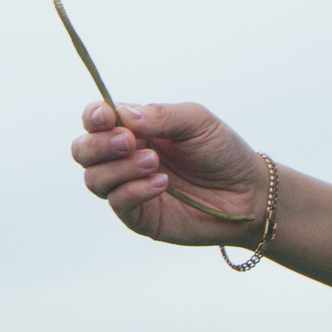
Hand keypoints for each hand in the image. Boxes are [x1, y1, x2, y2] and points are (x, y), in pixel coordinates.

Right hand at [70, 100, 265, 245]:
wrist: (248, 192)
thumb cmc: (222, 151)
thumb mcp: (196, 121)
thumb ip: (159, 115)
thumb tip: (123, 116)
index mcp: (135, 129)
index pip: (96, 120)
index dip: (93, 117)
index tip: (106, 117)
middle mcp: (124, 158)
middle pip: (82, 151)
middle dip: (99, 145)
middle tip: (129, 142)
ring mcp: (128, 188)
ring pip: (93, 179)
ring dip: (119, 168)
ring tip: (155, 163)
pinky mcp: (139, 216)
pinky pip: (117, 203)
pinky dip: (134, 190)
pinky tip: (161, 183)